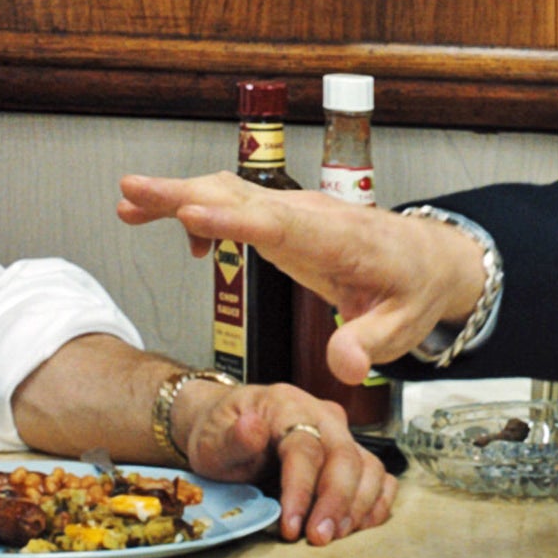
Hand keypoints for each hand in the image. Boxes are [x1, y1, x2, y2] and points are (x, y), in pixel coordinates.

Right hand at [119, 173, 488, 382]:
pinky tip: (183, 236)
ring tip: (129, 206)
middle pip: (241, 197)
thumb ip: (368, 345)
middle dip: (183, 193)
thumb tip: (342, 365)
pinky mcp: (285, 218)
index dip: (232, 219)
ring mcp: (296, 212)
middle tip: (131, 193)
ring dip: (180, 195)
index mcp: (339, 240)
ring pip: (232, 192)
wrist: (428, 258)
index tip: (189, 211)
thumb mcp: (401, 328)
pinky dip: (202, 209)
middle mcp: (311, 216)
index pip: (280, 225)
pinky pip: (237, 205)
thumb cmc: (413, 291)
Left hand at [175, 381, 397, 545]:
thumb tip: (250, 428)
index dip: (301, 490)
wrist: (228, 430)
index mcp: (287, 406)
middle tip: (320, 538)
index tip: (290, 527)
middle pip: (346, 457)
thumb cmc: (220, 435)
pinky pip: (379, 478)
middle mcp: (323, 417)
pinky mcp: (352, 458)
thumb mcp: (212, 438)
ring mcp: (341, 437)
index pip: (305, 448)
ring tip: (335, 537)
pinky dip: (375, 504)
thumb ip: (232, 438)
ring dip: (358, 507)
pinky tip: (357, 528)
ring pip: (369, 468)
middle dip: (337, 502)